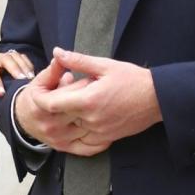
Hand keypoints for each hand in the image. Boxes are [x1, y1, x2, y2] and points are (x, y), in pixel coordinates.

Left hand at [0, 50, 35, 97]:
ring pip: (13, 56)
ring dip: (23, 65)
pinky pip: (16, 58)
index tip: (2, 93)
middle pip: (4, 58)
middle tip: (24, 82)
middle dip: (15, 68)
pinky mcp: (1, 60)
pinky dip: (25, 64)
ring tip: (30, 79)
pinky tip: (31, 75)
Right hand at [16, 57, 107, 155]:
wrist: (25, 119)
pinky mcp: (66, 148)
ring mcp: (59, 138)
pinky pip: (87, 148)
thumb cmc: (36, 96)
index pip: (67, 95)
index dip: (82, 86)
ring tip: (105, 104)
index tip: (93, 78)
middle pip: (79, 111)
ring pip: (85, 128)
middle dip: (92, 99)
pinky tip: (108, 127)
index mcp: (43, 106)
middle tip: (104, 90)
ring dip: (98, 116)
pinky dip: (100, 140)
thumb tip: (60, 55)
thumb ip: (53, 70)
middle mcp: (51, 125)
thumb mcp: (41, 80)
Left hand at [36, 47, 162, 147]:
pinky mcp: (108, 138)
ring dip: (65, 120)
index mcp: (88, 100)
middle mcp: (91, 119)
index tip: (37, 92)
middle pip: (59, 118)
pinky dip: (78, 133)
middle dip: (52, 109)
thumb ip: (78, 60)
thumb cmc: (132, 79)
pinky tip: (78, 122)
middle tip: (50, 97)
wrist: (157, 98)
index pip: (53, 104)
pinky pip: (85, 142)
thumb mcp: (104, 65)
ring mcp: (99, 131)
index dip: (41, 99)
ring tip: (65, 108)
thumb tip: (58, 52)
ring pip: (71, 130)